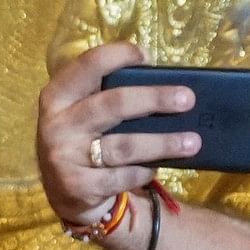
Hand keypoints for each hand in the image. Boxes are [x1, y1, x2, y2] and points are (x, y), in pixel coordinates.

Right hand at [36, 41, 199, 235]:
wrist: (63, 194)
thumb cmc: (85, 141)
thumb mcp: (84, 113)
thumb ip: (109, 96)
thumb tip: (166, 84)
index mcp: (58, 96)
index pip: (88, 65)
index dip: (120, 55)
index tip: (148, 57)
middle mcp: (56, 124)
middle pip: (113, 104)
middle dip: (154, 99)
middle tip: (187, 100)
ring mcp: (64, 157)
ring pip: (123, 146)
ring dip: (162, 143)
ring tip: (192, 142)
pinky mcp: (77, 187)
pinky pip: (122, 176)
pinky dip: (144, 170)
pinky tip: (157, 166)